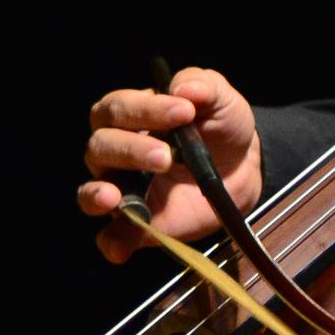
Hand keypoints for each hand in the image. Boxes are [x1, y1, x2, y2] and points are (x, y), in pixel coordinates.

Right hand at [79, 67, 261, 262]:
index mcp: (128, 115)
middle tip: (167, 156)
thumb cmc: (220, 125)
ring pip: (91, 191)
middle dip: (131, 150)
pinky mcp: (137, 224)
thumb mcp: (221, 99)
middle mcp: (115, 153)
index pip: (118, 109)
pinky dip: (112, 243)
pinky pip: (112, 237)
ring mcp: (123, 189)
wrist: (244, 165)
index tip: (184, 111)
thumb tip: (186, 89)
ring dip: (99, 193)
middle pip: (100, 148)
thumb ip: (204, 85)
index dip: (145, 109)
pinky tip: (122, 248)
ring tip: (114, 196)